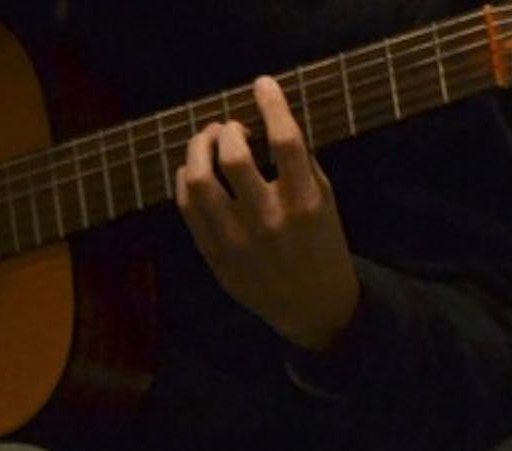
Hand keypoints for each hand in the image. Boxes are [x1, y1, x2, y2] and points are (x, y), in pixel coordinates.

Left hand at [175, 75, 359, 349]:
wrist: (312, 306)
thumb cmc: (321, 244)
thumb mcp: (326, 201)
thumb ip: (300, 164)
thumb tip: (267, 119)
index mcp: (305, 203)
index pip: (286, 140)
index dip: (271, 104)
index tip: (262, 83)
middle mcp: (269, 221)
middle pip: (233, 157)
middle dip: (227, 130)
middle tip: (230, 127)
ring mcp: (237, 241)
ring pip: (200, 181)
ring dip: (198, 149)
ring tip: (208, 141)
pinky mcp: (214, 255)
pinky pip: (186, 206)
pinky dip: (185, 179)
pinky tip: (195, 170)